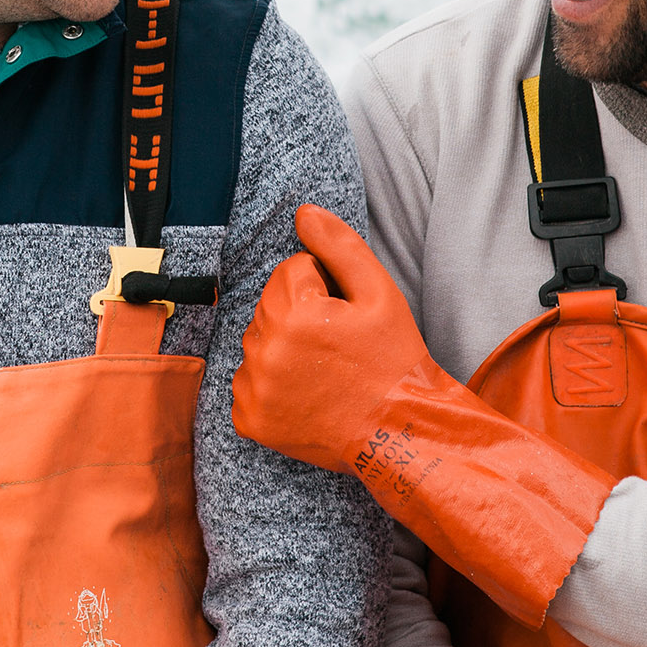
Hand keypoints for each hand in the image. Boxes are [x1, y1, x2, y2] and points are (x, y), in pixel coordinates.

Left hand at [232, 204, 437, 472]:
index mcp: (294, 314)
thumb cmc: (393, 360)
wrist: (399, 433)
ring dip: (282, 346)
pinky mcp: (251, 419)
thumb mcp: (379, 293)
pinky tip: (304, 392)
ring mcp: (255, 389)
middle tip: (335, 343)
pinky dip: (269, 385)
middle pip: (269, 305)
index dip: (322, 286)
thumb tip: (304, 213)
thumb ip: (339, 245)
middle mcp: (266, 351)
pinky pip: (247, 383)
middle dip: (298, 314)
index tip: (344, 314)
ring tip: (322, 368)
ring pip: (257, 342)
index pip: (289, 270)